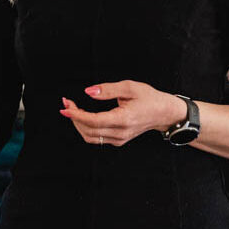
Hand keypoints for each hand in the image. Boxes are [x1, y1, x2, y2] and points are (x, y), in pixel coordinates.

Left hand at [59, 81, 186, 146]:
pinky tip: (83, 116)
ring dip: (79, 124)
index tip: (65, 107)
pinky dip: (86, 128)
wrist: (164, 113)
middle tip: (67, 103)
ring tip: (73, 109)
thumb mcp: (130, 87)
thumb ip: (107, 90)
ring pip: (90, 136)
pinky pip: (97, 138)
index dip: (76, 115)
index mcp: (124, 119)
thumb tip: (88, 92)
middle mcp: (120, 133)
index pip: (94, 121)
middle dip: (74, 117)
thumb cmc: (149, 98)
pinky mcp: (118, 140)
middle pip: (88, 130)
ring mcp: (119, 139)